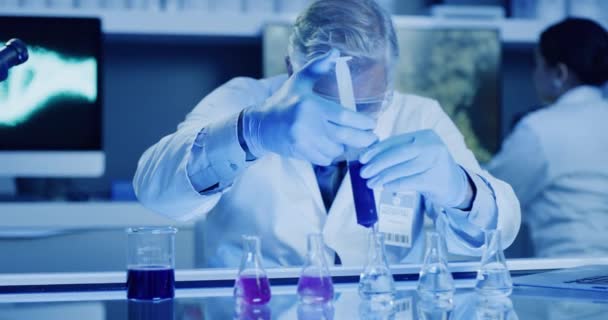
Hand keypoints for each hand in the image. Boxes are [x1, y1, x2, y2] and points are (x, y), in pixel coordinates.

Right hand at [242, 49, 377, 165]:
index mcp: (311, 105)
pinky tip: (329, 146)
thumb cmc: (283, 101)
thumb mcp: (299, 81)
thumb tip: (335, 52)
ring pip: (336, 150)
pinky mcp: (301, 153)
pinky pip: (325, 158)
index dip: (361, 122)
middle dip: (363, 139)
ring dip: (343, 146)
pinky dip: (330, 154)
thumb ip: (318, 67)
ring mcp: (304, 141)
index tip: (372, 124)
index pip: (343, 116)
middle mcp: (308, 124)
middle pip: (345, 136)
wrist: (260, 125)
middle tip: (373, 138)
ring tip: (344, 139)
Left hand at [359, 129, 472, 208]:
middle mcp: (432, 145)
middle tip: (363, 172)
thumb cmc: (429, 168)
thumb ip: (398, 153)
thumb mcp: (417, 154)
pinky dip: (395, 184)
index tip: (362, 159)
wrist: (455, 185)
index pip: (395, 141)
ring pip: (403, 168)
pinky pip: (410, 181)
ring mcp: (436, 161)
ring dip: (384, 176)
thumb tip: (368, 159)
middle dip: (378, 163)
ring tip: (370, 183)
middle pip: (399, 153)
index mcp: (424, 135)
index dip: (376, 150)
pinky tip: (384, 187)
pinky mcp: (436, 178)